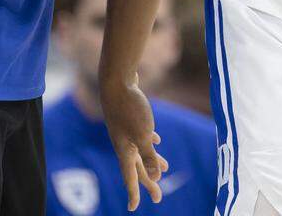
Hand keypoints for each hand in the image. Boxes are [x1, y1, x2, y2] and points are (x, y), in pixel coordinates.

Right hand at [101, 75, 168, 210]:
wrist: (116, 79)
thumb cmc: (129, 108)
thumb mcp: (143, 134)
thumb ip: (149, 155)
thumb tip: (156, 177)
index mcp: (125, 150)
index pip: (130, 176)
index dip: (133, 193)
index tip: (133, 208)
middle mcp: (124, 142)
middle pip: (137, 167)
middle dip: (149, 181)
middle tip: (159, 196)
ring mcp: (126, 129)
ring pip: (140, 150)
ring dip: (152, 161)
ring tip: (165, 168)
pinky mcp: (131, 116)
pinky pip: (141, 135)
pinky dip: (149, 141)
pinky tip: (157, 138)